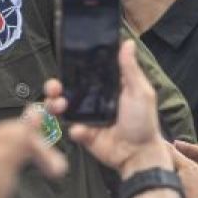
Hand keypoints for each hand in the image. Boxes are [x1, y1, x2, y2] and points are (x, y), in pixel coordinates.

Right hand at [46, 40, 169, 177]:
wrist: (138, 154)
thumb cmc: (143, 122)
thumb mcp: (139, 91)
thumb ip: (129, 69)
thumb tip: (127, 43)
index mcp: (106, 88)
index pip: (84, 74)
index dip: (72, 69)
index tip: (63, 63)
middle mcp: (93, 101)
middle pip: (67, 90)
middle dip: (54, 87)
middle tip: (53, 87)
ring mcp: (87, 118)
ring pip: (62, 108)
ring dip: (55, 104)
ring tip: (59, 105)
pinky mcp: (84, 134)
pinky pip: (71, 128)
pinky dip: (75, 129)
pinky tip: (81, 130)